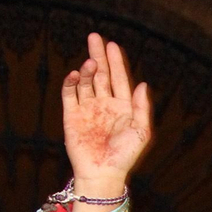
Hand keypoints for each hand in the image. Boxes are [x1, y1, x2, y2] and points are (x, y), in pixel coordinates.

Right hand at [60, 32, 151, 209]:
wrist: (102, 174)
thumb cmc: (124, 156)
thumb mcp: (140, 131)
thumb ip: (142, 107)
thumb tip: (142, 83)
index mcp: (122, 107)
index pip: (118, 79)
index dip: (115, 62)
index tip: (111, 45)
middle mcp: (104, 105)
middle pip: (100, 75)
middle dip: (98, 56)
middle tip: (94, 37)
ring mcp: (87, 109)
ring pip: (86, 82)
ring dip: (87, 70)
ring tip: (90, 63)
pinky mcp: (71, 116)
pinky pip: (70, 94)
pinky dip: (71, 83)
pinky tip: (76, 75)